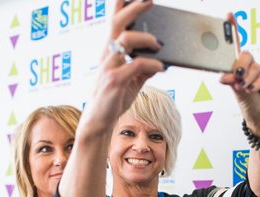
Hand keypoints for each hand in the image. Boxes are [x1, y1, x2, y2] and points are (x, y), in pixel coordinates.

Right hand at [91, 0, 163, 123]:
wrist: (99, 121)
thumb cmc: (113, 99)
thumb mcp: (132, 81)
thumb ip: (143, 68)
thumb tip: (159, 60)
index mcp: (110, 52)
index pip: (113, 22)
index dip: (120, 5)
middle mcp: (107, 55)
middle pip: (117, 23)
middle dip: (134, 9)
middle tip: (150, 1)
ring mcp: (109, 67)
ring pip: (124, 39)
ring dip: (145, 38)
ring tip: (159, 44)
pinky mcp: (114, 80)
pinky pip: (135, 64)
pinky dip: (151, 63)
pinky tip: (161, 67)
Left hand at [220, 15, 259, 137]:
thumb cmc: (248, 106)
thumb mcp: (237, 94)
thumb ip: (232, 83)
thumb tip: (224, 76)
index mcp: (237, 69)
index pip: (235, 47)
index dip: (232, 30)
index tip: (228, 16)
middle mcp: (250, 67)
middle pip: (245, 55)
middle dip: (241, 65)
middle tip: (237, 77)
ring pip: (256, 66)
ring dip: (249, 78)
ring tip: (246, 90)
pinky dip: (259, 81)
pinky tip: (254, 89)